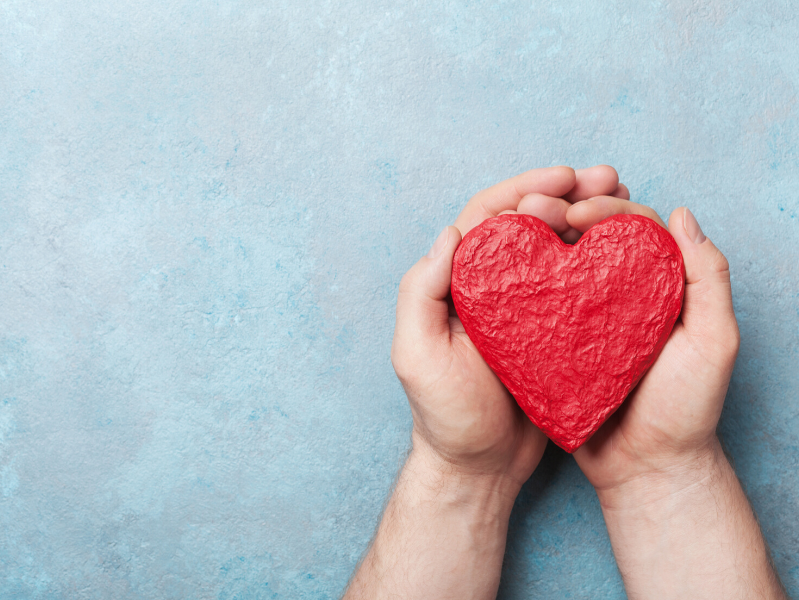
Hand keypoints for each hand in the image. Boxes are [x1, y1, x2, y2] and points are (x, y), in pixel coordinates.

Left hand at [392, 165, 626, 492]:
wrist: (478, 466)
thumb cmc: (445, 416)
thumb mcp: (418, 355)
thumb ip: (422, 292)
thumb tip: (452, 231)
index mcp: (457, 282)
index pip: (489, 217)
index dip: (525, 187)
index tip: (566, 176)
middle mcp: (489, 285)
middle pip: (526, 222)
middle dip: (564, 192)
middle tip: (608, 177)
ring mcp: (521, 306)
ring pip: (553, 247)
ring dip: (584, 218)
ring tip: (622, 199)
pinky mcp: (549, 330)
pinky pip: (571, 285)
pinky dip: (594, 262)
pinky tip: (623, 252)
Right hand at [531, 196, 784, 598]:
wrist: (644, 468)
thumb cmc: (685, 409)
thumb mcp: (713, 342)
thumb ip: (709, 279)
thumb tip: (681, 214)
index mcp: (659, 285)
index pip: (634, 228)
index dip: (606, 209)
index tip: (577, 210)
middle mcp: (621, 294)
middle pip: (592, 239)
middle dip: (564, 213)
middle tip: (535, 209)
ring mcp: (586, 318)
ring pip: (563, 266)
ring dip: (540, 242)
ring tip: (515, 227)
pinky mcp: (557, 343)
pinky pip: (540, 305)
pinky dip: (525, 285)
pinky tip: (505, 272)